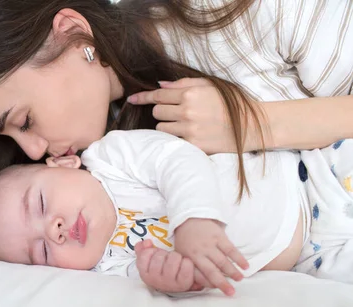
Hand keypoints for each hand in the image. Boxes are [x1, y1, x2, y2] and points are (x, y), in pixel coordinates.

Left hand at [127, 78, 258, 153]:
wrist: (250, 127)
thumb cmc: (231, 104)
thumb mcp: (210, 86)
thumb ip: (183, 84)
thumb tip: (159, 85)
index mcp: (191, 94)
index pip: (158, 95)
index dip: (143, 97)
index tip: (132, 99)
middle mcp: (187, 112)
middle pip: (156, 112)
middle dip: (162, 111)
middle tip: (176, 113)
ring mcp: (189, 130)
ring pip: (161, 128)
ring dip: (168, 126)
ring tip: (184, 125)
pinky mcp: (193, 146)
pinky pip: (172, 141)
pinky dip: (175, 138)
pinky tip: (187, 135)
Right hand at [135, 240, 206, 292]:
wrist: (179, 282)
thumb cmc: (163, 269)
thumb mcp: (150, 259)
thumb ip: (143, 249)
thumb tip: (147, 242)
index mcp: (145, 275)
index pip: (144, 255)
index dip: (152, 251)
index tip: (156, 255)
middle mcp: (156, 281)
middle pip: (159, 256)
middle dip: (165, 254)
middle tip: (167, 259)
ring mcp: (169, 283)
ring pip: (173, 258)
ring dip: (176, 257)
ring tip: (176, 262)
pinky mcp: (184, 283)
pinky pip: (186, 265)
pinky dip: (187, 262)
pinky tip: (184, 266)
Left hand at [174, 218, 248, 295]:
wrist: (188, 218)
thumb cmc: (185, 240)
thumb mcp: (182, 254)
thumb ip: (190, 267)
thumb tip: (200, 285)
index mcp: (189, 258)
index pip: (200, 275)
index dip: (209, 284)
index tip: (219, 291)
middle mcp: (199, 252)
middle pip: (212, 271)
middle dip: (222, 283)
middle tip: (232, 292)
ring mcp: (209, 243)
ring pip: (223, 261)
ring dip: (233, 271)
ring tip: (240, 279)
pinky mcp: (218, 235)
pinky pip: (230, 249)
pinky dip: (239, 258)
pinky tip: (245, 266)